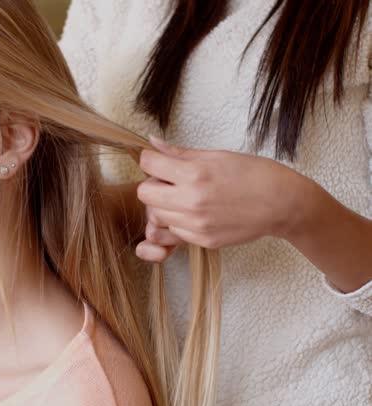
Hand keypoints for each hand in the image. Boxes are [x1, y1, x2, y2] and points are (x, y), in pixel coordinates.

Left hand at [135, 137, 307, 261]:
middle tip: (169, 181)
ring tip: (184, 197)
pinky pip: (174, 231)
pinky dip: (178, 221)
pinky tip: (196, 212)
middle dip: (152, 184)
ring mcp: (196, 225)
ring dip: (164, 204)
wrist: (282, 204)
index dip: (150, 159)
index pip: (148, 164)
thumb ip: (180, 153)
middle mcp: (191, 202)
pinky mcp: (202, 240)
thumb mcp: (217, 156)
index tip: (158, 161)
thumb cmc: (254, 174)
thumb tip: (153, 143)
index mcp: (195, 174)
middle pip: (144, 194)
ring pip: (157, 215)